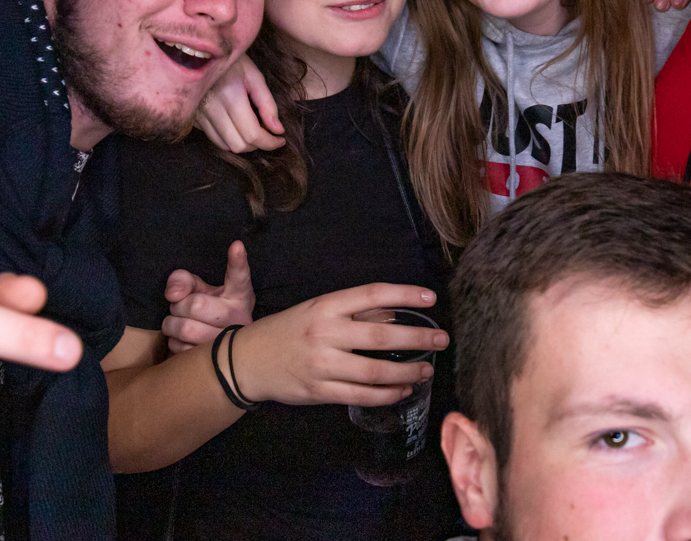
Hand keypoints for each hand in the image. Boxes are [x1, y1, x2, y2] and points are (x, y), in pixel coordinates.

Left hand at [162, 241, 254, 353]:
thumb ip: (182, 281)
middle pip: (196, 305)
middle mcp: (239, 317)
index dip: (237, 261)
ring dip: (172, 324)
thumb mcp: (200, 288)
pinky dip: (174, 342)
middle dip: (178, 305)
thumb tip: (172, 294)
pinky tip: (183, 339)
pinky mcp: (216, 360)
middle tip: (179, 306)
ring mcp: (229, 341)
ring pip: (186, 329)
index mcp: (239, 294)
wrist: (219, 346)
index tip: (236, 245)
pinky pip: (181, 348)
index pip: (239, 276)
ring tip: (179, 322)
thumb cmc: (209, 309)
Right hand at [192, 54, 284, 151]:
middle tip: (268, 134)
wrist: (198, 51)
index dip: (270, 142)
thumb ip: (268, 104)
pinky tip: (238, 129)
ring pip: (225, 146)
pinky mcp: (193, 117)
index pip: (252, 133)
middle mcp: (212, 108)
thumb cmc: (232, 61)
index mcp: (230, 96)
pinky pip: (214, 139)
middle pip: (239, 144)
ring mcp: (200, 114)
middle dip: (258, 145)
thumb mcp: (254, 76)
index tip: (280, 139)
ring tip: (254, 131)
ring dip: (244, 145)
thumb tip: (278, 130)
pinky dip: (229, 140)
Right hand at [235, 283, 445, 407]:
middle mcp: (324, 333)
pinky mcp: (319, 392)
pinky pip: (360, 395)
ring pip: (374, 372)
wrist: (249, 361)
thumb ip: (355, 312)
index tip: (431, 298)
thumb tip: (395, 315)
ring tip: (426, 369)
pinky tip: (402, 390)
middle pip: (380, 336)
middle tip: (441, 340)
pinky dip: (386, 394)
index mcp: (326, 306)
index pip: (372, 294)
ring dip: (406, 371)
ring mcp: (321, 365)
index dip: (404, 294)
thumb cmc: (289, 330)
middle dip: (417, 338)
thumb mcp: (318, 310)